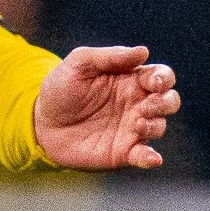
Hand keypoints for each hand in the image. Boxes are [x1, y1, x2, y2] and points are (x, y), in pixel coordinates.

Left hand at [32, 46, 179, 170]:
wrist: (40, 122)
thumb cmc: (61, 88)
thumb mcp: (80, 63)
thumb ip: (110, 56)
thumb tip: (143, 51)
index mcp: (130, 79)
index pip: (161, 76)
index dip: (163, 78)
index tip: (153, 82)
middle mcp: (136, 104)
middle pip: (169, 101)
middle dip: (165, 102)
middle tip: (146, 106)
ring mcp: (131, 129)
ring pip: (160, 126)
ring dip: (155, 125)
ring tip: (136, 124)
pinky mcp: (122, 152)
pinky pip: (144, 156)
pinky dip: (152, 158)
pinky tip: (151, 158)